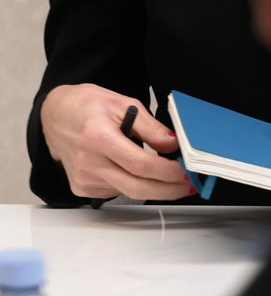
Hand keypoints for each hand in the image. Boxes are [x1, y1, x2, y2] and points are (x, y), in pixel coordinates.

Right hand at [39, 84, 194, 200]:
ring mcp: (83, 178)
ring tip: (171, 176)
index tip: (187, 171)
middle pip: (137, 187)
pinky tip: (142, 174)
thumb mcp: (124, 104)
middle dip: (169, 190)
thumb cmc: (87, 105)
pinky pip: (116, 191)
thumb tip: (174, 144)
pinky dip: (135, 185)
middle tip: (189, 185)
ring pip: (128, 191)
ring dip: (155, 188)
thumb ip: (151, 127)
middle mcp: (87, 162)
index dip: (169, 172)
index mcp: (98, 138)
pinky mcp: (81, 187)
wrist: (55, 114)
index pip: (141, 164)